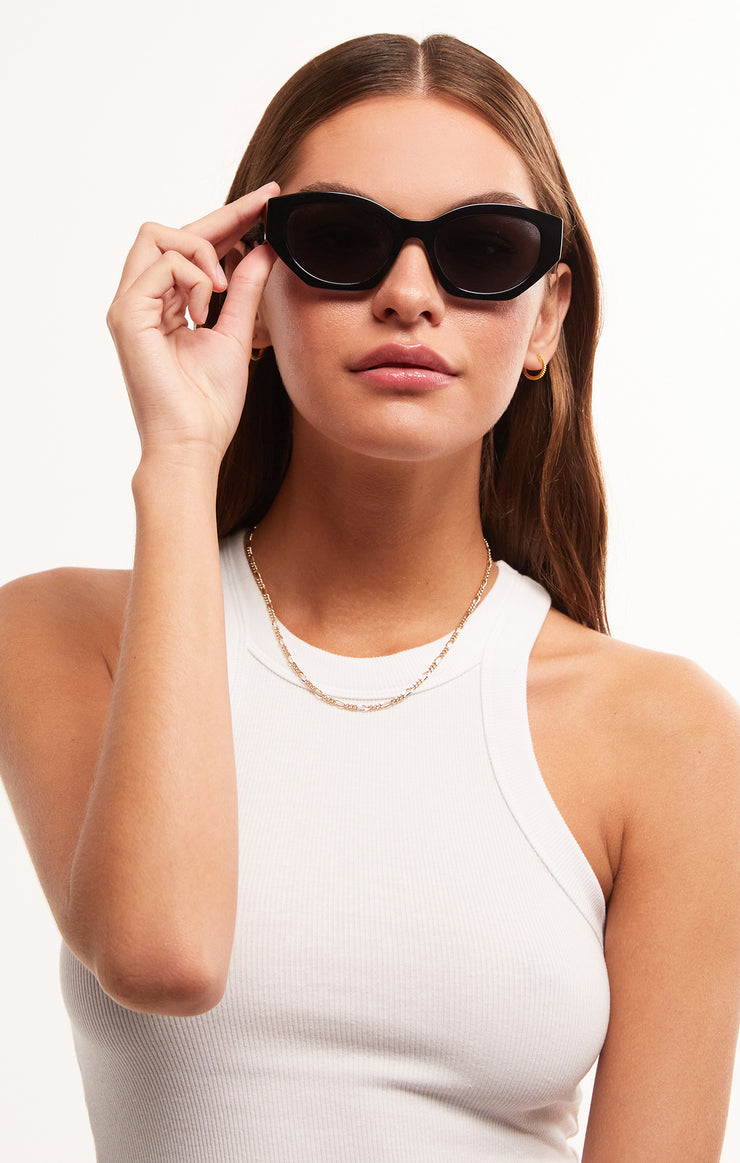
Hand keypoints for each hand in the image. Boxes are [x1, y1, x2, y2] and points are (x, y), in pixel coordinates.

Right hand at [107, 182, 279, 465]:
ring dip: (201, 252)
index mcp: (164, 305)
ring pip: (158, 234)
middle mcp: (142, 299)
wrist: (192, 444)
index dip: (229, 219)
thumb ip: (245, 291)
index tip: (268, 200)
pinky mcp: (127, 315)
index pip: (191, 246)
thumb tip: (265, 250)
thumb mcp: (236, 334)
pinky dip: (191, 276)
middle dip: (221, 217)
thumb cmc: (209, 405)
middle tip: (263, 210)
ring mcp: (130, 305)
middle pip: (169, 229)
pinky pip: (160, 264)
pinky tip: (206, 305)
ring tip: (221, 290)